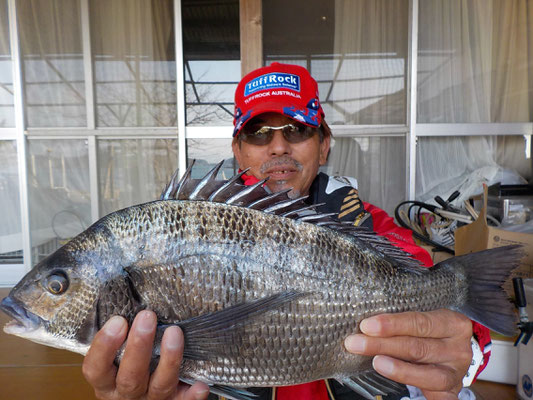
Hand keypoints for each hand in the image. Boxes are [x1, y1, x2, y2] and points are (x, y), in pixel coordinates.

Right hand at [82, 310, 209, 399]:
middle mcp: (126, 394)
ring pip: (159, 385)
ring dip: (169, 359)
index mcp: (106, 382)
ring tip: (174, 332)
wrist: (141, 395)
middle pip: (130, 376)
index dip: (104, 346)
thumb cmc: (128, 364)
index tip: (118, 320)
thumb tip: (131, 302)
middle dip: (139, 346)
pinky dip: (192, 395)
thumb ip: (119, 336)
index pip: (96, 368)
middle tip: (147, 317)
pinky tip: (201, 384)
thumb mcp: (115, 355)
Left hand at [344, 309, 472, 399]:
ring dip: (397, 369)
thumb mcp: (425, 319)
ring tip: (375, 362)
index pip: (420, 323)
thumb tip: (366, 325)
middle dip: (383, 345)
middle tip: (355, 343)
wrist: (453, 350)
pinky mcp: (450, 392)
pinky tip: (395, 387)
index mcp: (453, 323)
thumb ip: (402, 321)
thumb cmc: (431, 330)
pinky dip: (416, 390)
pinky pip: (436, 397)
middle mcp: (458, 349)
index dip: (392, 324)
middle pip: (418, 348)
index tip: (366, 326)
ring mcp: (456, 373)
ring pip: (426, 374)